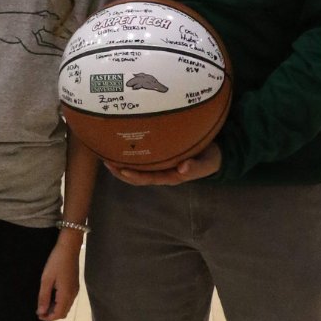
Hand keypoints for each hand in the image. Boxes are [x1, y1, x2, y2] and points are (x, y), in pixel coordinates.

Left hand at [36, 235, 80, 320]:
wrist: (69, 247)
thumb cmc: (56, 262)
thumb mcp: (46, 279)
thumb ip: (44, 297)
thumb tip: (41, 312)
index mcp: (66, 294)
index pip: (58, 314)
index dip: (48, 317)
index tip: (38, 315)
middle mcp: (73, 295)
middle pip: (64, 312)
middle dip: (52, 315)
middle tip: (40, 310)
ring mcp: (75, 289)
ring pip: (66, 306)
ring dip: (56, 308)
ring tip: (44, 303)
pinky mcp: (75, 285)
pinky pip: (68, 300)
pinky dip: (60, 302)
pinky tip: (52, 295)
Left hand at [105, 142, 221, 186]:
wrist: (215, 152)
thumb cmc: (209, 158)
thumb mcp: (207, 163)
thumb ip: (196, 167)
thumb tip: (183, 168)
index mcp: (170, 176)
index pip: (148, 178)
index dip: (134, 176)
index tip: (121, 169)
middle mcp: (161, 172)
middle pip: (136, 175)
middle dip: (120, 171)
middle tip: (105, 161)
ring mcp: (159, 164)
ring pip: (136, 167)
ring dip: (120, 163)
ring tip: (105, 153)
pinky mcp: (159, 154)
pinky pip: (142, 156)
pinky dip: (130, 152)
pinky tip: (119, 142)